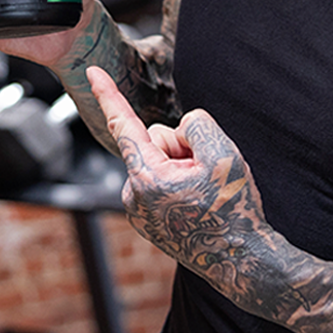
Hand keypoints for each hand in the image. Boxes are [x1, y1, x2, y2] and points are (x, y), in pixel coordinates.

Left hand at [87, 66, 279, 292]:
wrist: (241, 260)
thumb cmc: (233, 209)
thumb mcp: (224, 155)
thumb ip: (197, 124)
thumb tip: (181, 127)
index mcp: (146, 176)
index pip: (124, 124)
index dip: (109, 94)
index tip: (92, 71)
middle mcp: (132, 194)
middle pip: (154, 141)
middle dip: (181, 147)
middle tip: (207, 174)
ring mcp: (137, 210)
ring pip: (158, 162)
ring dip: (181, 168)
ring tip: (204, 193)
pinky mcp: (145, 219)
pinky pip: (159, 182)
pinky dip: (177, 184)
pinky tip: (197, 204)